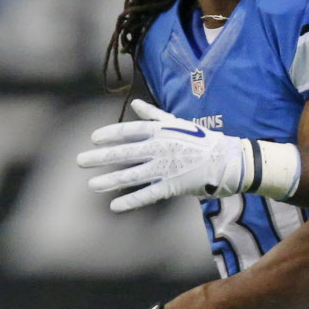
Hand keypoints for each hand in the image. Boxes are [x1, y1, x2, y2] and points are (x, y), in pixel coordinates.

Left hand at [78, 98, 247, 211]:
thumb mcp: (178, 123)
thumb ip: (154, 115)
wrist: (229, 160)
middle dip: (100, 157)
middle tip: (80, 161)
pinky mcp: (174, 185)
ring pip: (132, 174)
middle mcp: (161, 148)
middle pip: (125, 152)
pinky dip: (131, 200)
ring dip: (110, 180)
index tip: (93, 139)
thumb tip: (135, 103)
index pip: (130, 130)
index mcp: (162, 131)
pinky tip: (115, 205)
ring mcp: (167, 167)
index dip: (110, 134)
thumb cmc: (203, 141)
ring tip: (92, 185)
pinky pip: (148, 194)